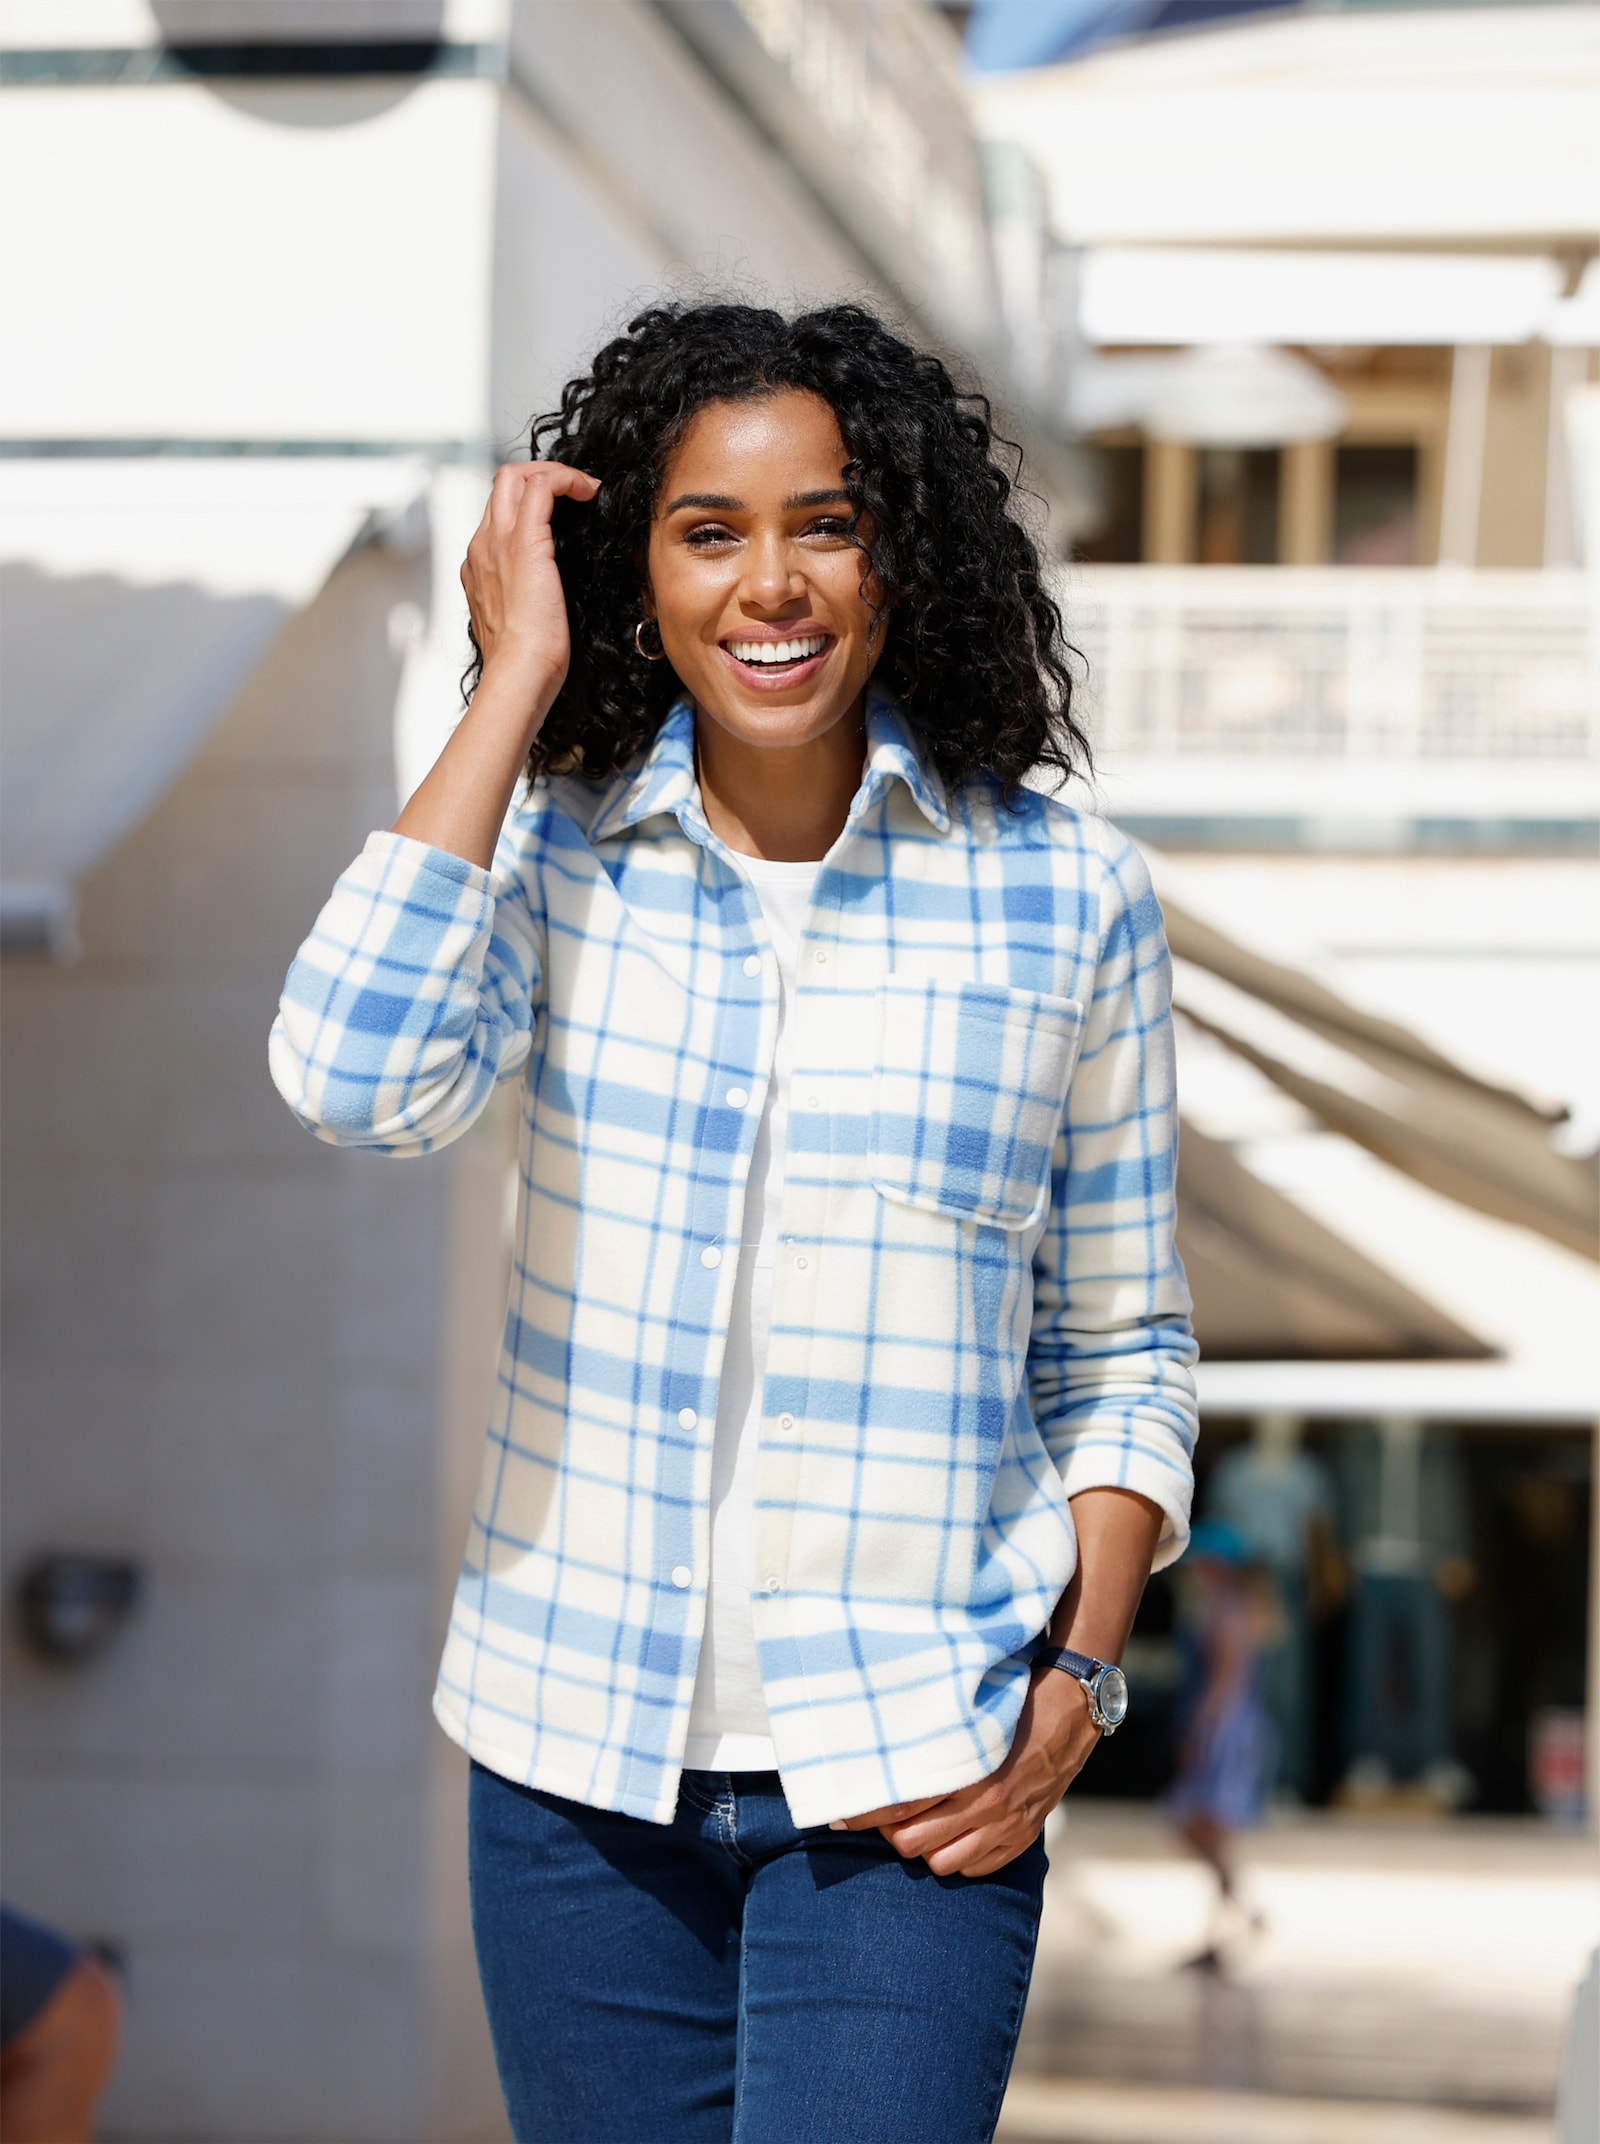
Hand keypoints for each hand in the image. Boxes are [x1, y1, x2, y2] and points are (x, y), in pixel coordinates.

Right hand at [461, 460, 600, 723]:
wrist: (519, 674)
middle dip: (540, 476)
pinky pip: (541, 487)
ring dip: (553, 473)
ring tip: (583, 488)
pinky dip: (567, 479)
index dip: (529, 501)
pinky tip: (589, 491)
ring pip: (515, 476)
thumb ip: (527, 597)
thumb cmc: (526, 662)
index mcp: (479, 566)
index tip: (562, 512)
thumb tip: (551, 594)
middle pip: (502, 484)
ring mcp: (498, 542)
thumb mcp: (522, 621)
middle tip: (573, 491)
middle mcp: (482, 547)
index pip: (498, 512)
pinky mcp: (524, 543)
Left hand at [833, 1668, 1099, 1877]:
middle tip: (885, 1816)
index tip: (838, 1815)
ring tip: (920, 1825)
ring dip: (925, 1848)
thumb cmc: (1011, 1704)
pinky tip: (954, 1834)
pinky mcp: (1023, 1838)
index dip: (864, 1814)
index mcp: (969, 1770)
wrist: (1072, 1712)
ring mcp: (1007, 1826)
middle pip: (912, 1844)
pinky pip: (975, 1868)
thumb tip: (882, 1752)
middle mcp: (987, 1804)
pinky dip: (959, 1857)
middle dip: (892, 1833)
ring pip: (940, 1863)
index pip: (901, 1805)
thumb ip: (933, 1742)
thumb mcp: (970, 1718)